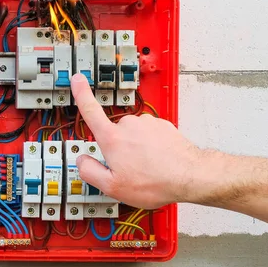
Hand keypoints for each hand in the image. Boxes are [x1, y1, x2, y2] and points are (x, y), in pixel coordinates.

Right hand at [70, 73, 199, 208]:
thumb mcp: (112, 187)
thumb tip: (82, 160)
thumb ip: (89, 171)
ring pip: (132, 134)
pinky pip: (149, 134)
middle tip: (129, 168)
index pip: (90, 110)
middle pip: (113, 132)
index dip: (81, 93)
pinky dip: (151, 146)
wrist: (191, 177)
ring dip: (136, 147)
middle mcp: (128, 125)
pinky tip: (158, 161)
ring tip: (147, 167)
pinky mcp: (163, 125)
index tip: (77, 79)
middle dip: (118, 148)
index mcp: (112, 138)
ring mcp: (147, 123)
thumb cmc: (154, 183)